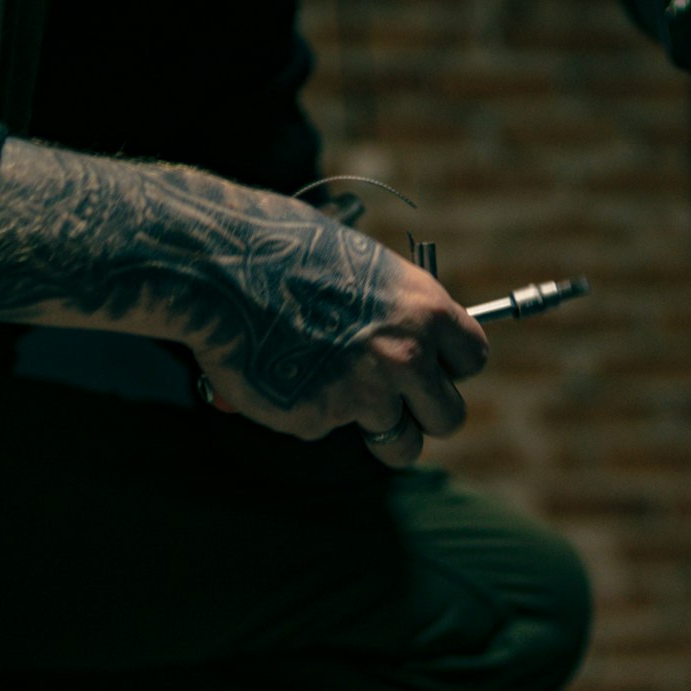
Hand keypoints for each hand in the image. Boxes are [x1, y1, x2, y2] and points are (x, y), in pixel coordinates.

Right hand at [0, 140, 488, 464]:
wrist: (218, 265)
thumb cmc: (280, 249)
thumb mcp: (359, 263)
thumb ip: (390, 309)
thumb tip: (403, 338)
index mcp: (423, 310)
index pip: (472, 358)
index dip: (449, 368)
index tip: (430, 370)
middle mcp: (405, 357)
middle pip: (449, 416)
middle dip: (423, 416)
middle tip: (393, 407)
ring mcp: (363, 394)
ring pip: (395, 441)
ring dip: (373, 432)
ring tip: (334, 398)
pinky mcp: (318, 420)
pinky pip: (324, 430)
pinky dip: (304, 413)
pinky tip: (278, 374)